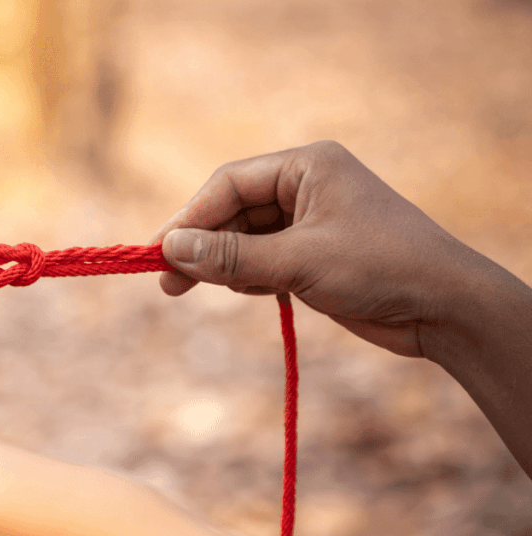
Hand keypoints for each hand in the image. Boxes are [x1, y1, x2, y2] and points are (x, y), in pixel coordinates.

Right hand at [150, 140, 483, 358]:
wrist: (444, 309)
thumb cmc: (380, 268)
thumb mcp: (298, 261)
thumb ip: (232, 256)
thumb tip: (170, 247)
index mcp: (306, 166)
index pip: (229, 184)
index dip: (189, 218)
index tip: (158, 251)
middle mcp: (305, 186)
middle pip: (231, 211)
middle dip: (202, 246)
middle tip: (168, 282)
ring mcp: (309, 221)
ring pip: (244, 238)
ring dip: (224, 265)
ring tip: (202, 290)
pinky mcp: (312, 254)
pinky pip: (262, 259)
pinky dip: (248, 277)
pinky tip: (249, 292)